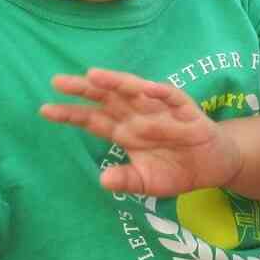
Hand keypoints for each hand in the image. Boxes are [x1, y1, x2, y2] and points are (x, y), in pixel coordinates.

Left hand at [42, 67, 241, 196]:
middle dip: (84, 89)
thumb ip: (127, 181)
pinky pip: (170, 98)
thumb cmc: (176, 170)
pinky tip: (144, 88)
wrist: (214, 166)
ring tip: (95, 76)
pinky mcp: (184, 110)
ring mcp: (159, 109)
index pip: (92, 119)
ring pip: (134, 91)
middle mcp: (137, 115)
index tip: (44, 110)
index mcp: (124, 131)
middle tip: (58, 81)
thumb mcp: (148, 183)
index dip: (70, 114)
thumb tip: (103, 181)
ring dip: (116, 83)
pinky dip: (159, 93)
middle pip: (106, 99)